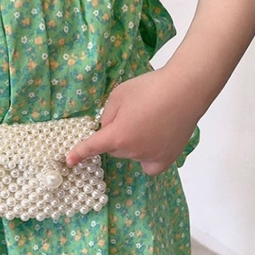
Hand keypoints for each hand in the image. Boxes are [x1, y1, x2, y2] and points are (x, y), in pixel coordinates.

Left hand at [66, 67, 200, 174]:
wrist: (185, 89)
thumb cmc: (149, 88)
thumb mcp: (118, 96)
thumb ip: (107, 116)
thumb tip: (108, 129)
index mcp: (117, 136)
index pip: (92, 147)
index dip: (79, 153)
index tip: (69, 161)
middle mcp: (132, 152)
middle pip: (115, 148)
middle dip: (116, 136)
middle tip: (132, 115)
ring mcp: (151, 158)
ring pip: (132, 154)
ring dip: (133, 143)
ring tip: (150, 121)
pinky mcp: (167, 159)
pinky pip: (149, 165)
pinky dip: (147, 157)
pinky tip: (153, 144)